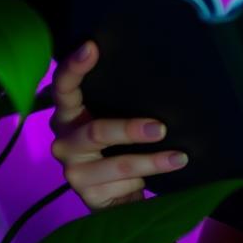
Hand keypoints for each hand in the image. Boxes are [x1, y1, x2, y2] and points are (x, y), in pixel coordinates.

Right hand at [49, 39, 189, 210]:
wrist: (120, 196)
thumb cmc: (121, 146)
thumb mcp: (120, 120)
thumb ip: (122, 102)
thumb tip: (161, 74)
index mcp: (69, 114)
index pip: (64, 87)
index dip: (74, 67)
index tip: (92, 46)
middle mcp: (63, 140)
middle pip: (96, 131)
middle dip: (130, 130)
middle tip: (161, 128)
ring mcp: (72, 169)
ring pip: (118, 162)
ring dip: (152, 160)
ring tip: (179, 157)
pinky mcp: (86, 194)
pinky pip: (125, 183)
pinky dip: (148, 177)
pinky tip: (166, 171)